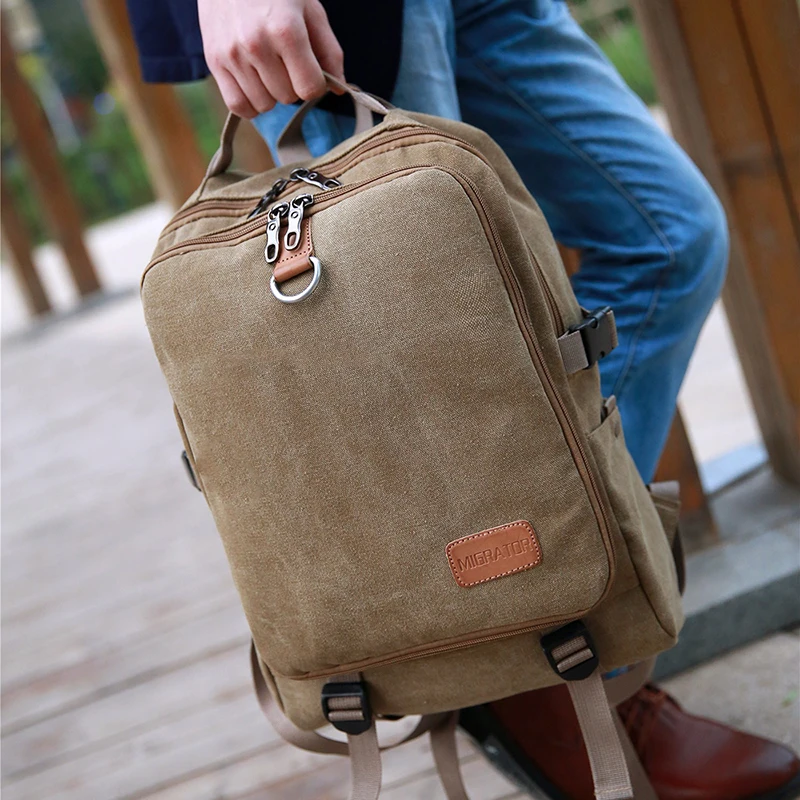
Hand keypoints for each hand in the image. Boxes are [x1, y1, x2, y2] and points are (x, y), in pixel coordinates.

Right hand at [198, 0, 344, 117]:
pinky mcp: (214, 61)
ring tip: (267, 65)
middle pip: (287, 97)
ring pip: (264, 105)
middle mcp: (256, 44)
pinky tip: (254, 83)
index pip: (309, 89)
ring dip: (271, 93)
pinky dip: (250, 102)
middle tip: (285, 59)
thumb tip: (339, 89)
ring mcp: (232, 54)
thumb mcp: (310, 9)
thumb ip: (329, 50)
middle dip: (292, 83)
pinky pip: (238, 106)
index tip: (311, 69)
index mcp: (286, 30)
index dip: (316, 83)